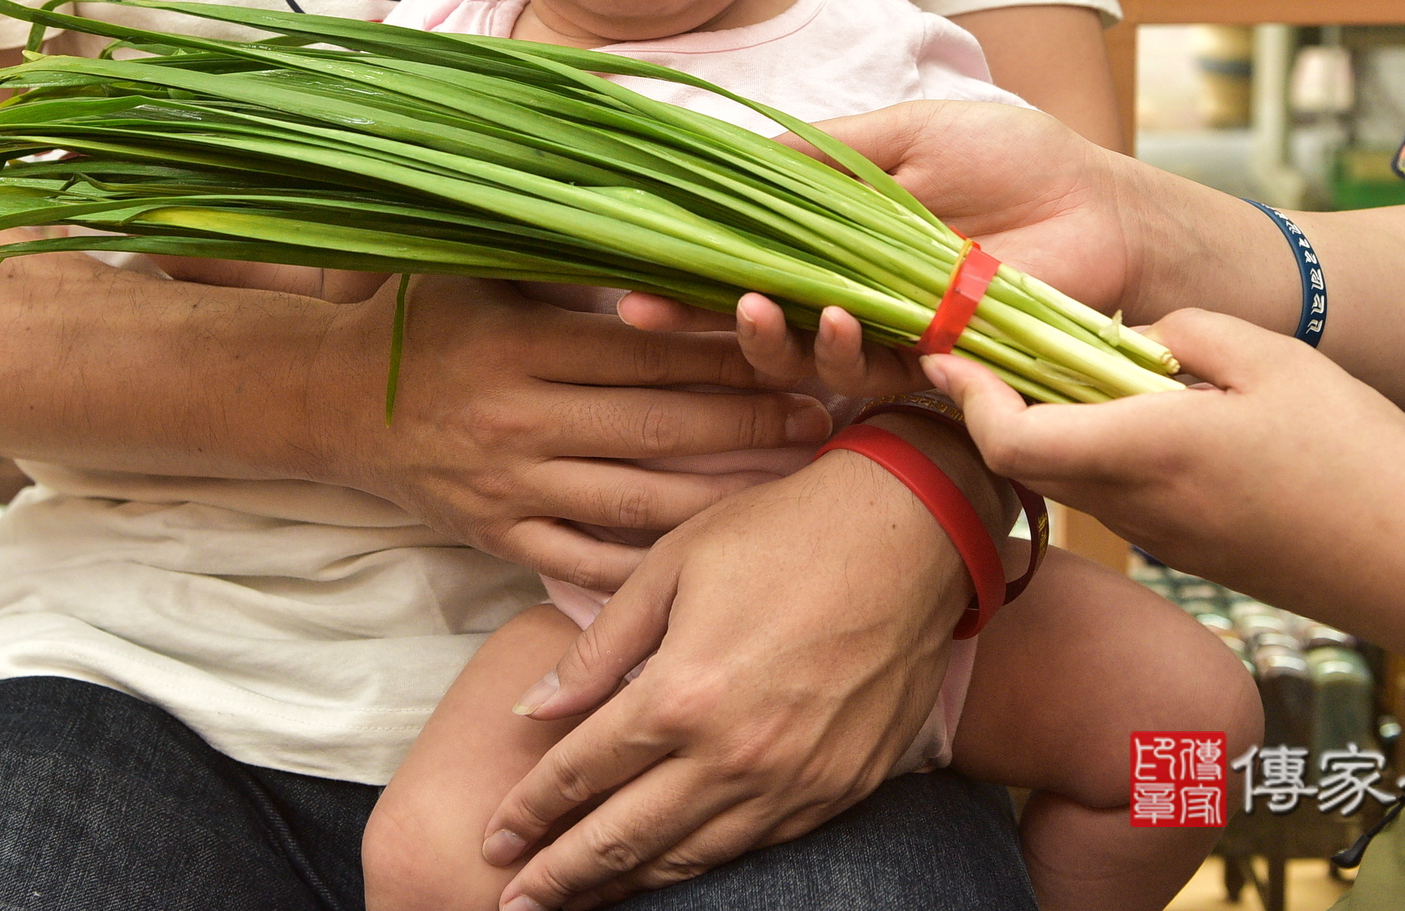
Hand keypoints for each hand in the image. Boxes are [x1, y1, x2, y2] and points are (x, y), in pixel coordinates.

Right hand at [310, 275, 831, 592]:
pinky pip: (588, 563)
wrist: (329, 401)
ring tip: (792, 484)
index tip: (791, 347)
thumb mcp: (483, 265)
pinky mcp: (497, 539)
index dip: (724, 352)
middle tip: (820, 416)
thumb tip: (659, 196)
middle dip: (747, 424)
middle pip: (656, 428)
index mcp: (518, 344)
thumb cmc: (424, 320)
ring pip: (636, 502)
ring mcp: (507, 488)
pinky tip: (715, 554)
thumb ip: (567, 245)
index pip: (644, 351)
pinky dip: (653, 564)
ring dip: (722, 495)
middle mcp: (514, 419)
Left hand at [477, 448, 969, 908]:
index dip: (528, 812)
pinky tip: (670, 868)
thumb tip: (534, 710)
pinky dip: (700, 865)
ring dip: (625, 885)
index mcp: (680, 693)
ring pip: (689, 858)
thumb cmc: (784, 530)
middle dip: (559, 877)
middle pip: (623, 838)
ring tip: (579, 900)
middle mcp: (733, 755)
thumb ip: (598, 648)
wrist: (911, 533)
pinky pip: (753, 848)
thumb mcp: (672, 564)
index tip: (493, 840)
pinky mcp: (839, 791)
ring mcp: (792, 783)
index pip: (581, 773)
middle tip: (512, 903)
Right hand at [620, 101, 1141, 391]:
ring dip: (773, 337)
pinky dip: (850, 352)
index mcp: (839, 235)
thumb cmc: (1016, 160)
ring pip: (808, 355)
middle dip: (702, 318)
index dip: (691, 266)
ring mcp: (894, 334)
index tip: (634, 269)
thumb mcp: (908, 132)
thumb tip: (740, 149)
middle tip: (652, 309)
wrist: (1104, 208)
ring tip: (759, 305)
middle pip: (760, 316)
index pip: (748, 256)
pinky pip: (878, 376)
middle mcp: (854, 290)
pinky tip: (840, 320)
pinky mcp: (939, 366)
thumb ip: (829, 149)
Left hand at [928, 310, 1404, 685]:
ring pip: (1071, 480)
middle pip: (1027, 461)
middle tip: (991, 344)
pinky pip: (1118, 499)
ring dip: (1052, 430)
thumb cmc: (1361, 456)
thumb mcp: (1273, 359)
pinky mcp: (1194, 554)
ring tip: (1064, 367)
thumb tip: (1136, 341)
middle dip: (996, 406)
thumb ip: (1187, 335)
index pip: (1009, 440)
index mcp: (1148, 450)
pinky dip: (1101, 457)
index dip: (966, 398)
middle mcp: (1139, 506)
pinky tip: (1138, 416)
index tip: (946, 351)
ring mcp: (1165, 540)